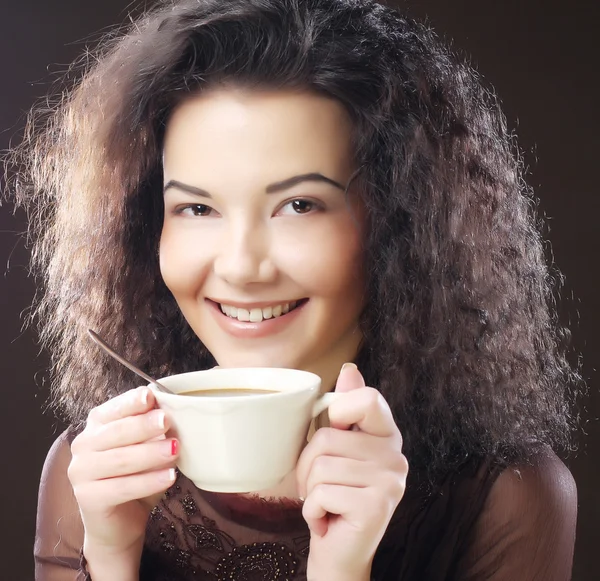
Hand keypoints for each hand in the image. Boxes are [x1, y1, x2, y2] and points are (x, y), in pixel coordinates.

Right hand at [68, 386, 177, 571]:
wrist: (121, 522)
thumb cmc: (137, 475)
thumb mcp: (147, 447)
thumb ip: (154, 429)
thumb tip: (172, 410)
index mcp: (97, 425)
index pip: (113, 409)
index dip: (131, 402)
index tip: (151, 395)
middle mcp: (83, 445)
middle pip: (116, 432)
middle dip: (143, 425)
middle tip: (167, 420)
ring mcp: (81, 473)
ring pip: (120, 460)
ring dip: (150, 453)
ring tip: (175, 449)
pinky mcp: (87, 499)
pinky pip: (121, 487)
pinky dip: (148, 481)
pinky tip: (169, 477)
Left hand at [296, 364, 407, 580]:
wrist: (340, 556)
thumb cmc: (334, 498)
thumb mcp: (336, 451)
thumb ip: (345, 411)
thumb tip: (350, 369)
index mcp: (387, 436)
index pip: (368, 398)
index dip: (339, 410)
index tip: (335, 434)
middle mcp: (396, 456)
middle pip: (328, 436)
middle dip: (308, 465)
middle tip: (320, 487)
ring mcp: (390, 481)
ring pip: (322, 464)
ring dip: (309, 490)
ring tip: (324, 504)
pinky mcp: (377, 505)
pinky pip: (322, 492)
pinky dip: (312, 510)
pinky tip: (326, 521)